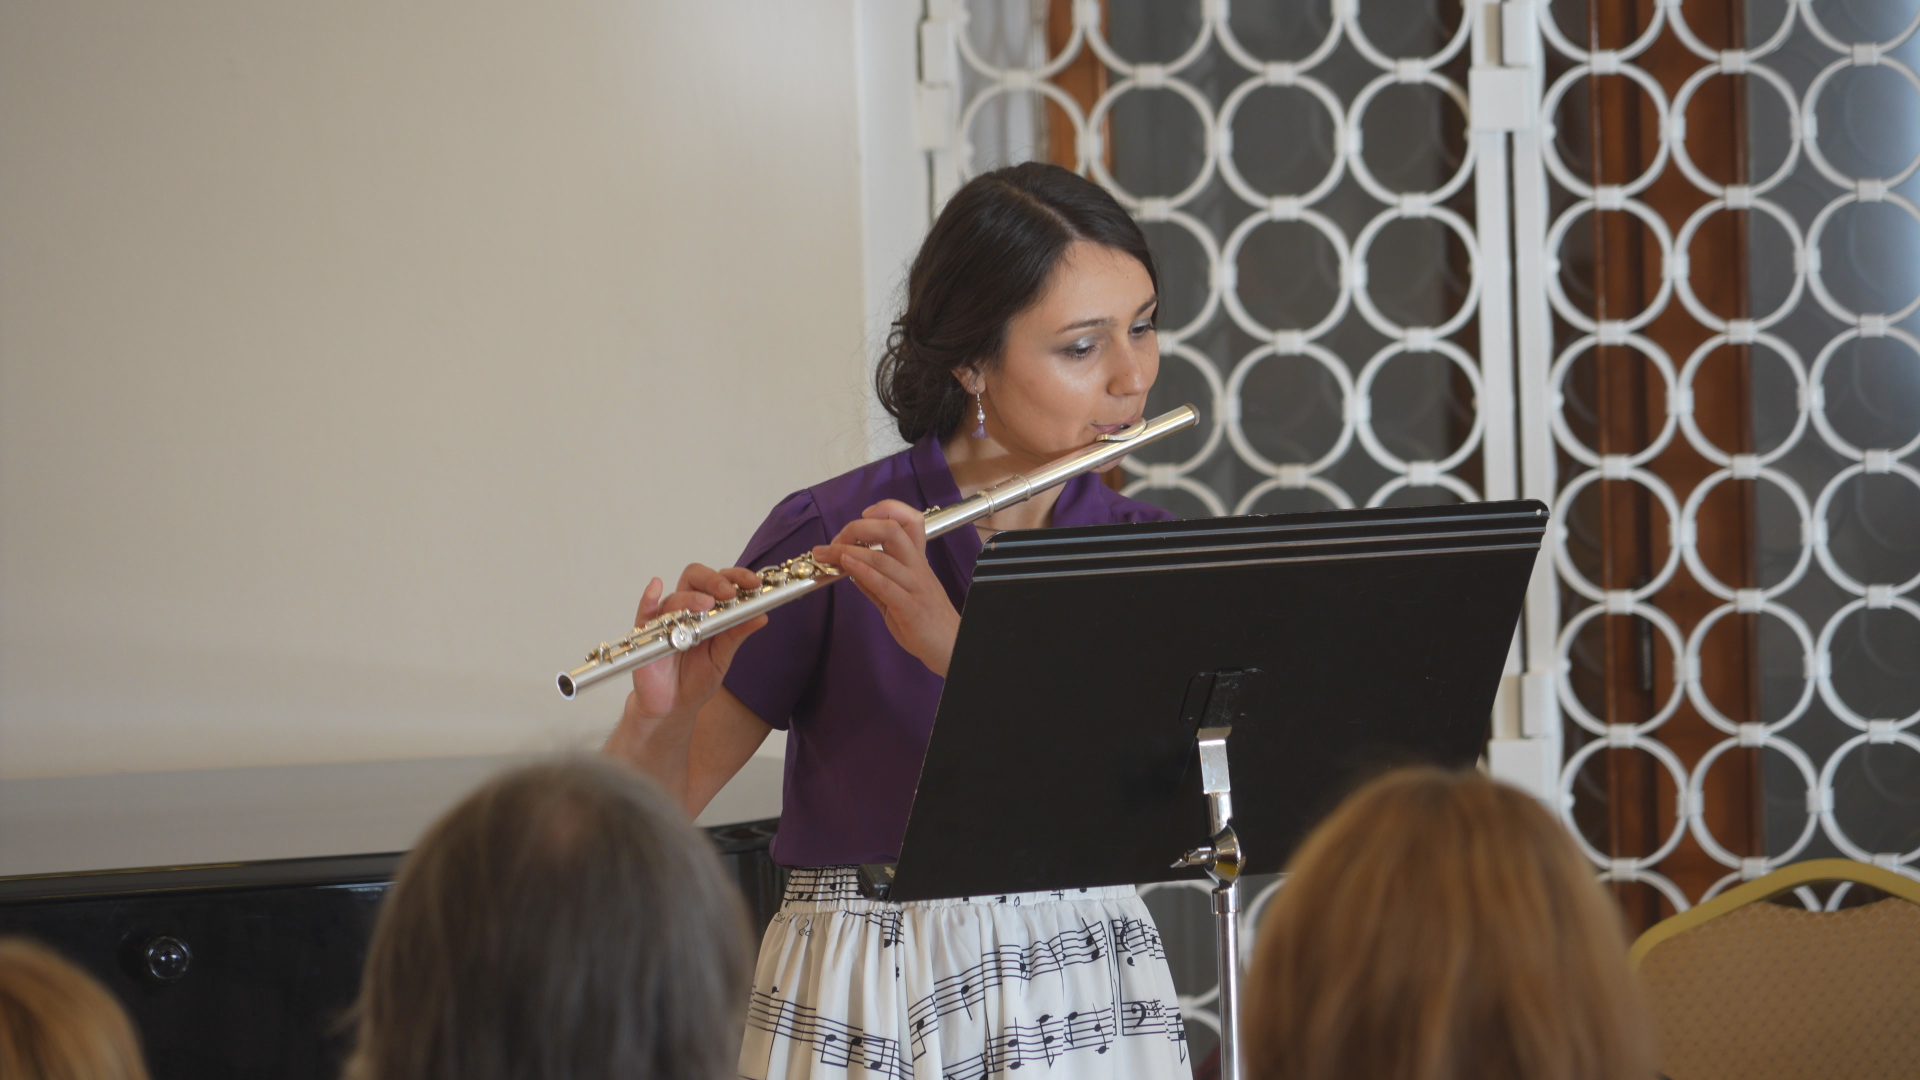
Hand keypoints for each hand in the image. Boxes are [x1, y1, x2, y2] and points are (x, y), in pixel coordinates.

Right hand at [619, 563, 767, 731]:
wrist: (674, 707)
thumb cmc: (696, 679)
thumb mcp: (722, 657)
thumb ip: (737, 635)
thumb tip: (761, 616)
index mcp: (707, 611)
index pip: (719, 581)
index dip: (736, 577)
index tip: (753, 584)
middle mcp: (686, 610)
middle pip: (695, 578)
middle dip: (714, 580)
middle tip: (728, 593)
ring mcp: (665, 620)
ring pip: (675, 597)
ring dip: (692, 597)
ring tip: (707, 605)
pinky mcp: (647, 635)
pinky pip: (645, 612)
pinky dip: (649, 598)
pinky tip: (656, 587)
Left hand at [815, 500, 959, 675]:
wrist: (953, 648)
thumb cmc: (927, 623)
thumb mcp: (899, 599)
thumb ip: (875, 583)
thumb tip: (851, 568)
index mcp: (917, 562)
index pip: (910, 521)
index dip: (886, 509)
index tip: (863, 516)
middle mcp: (917, 568)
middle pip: (891, 530)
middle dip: (858, 528)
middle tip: (835, 539)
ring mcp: (915, 586)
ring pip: (882, 556)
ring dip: (848, 551)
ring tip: (826, 553)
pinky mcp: (910, 608)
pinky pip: (884, 584)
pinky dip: (862, 571)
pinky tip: (846, 566)